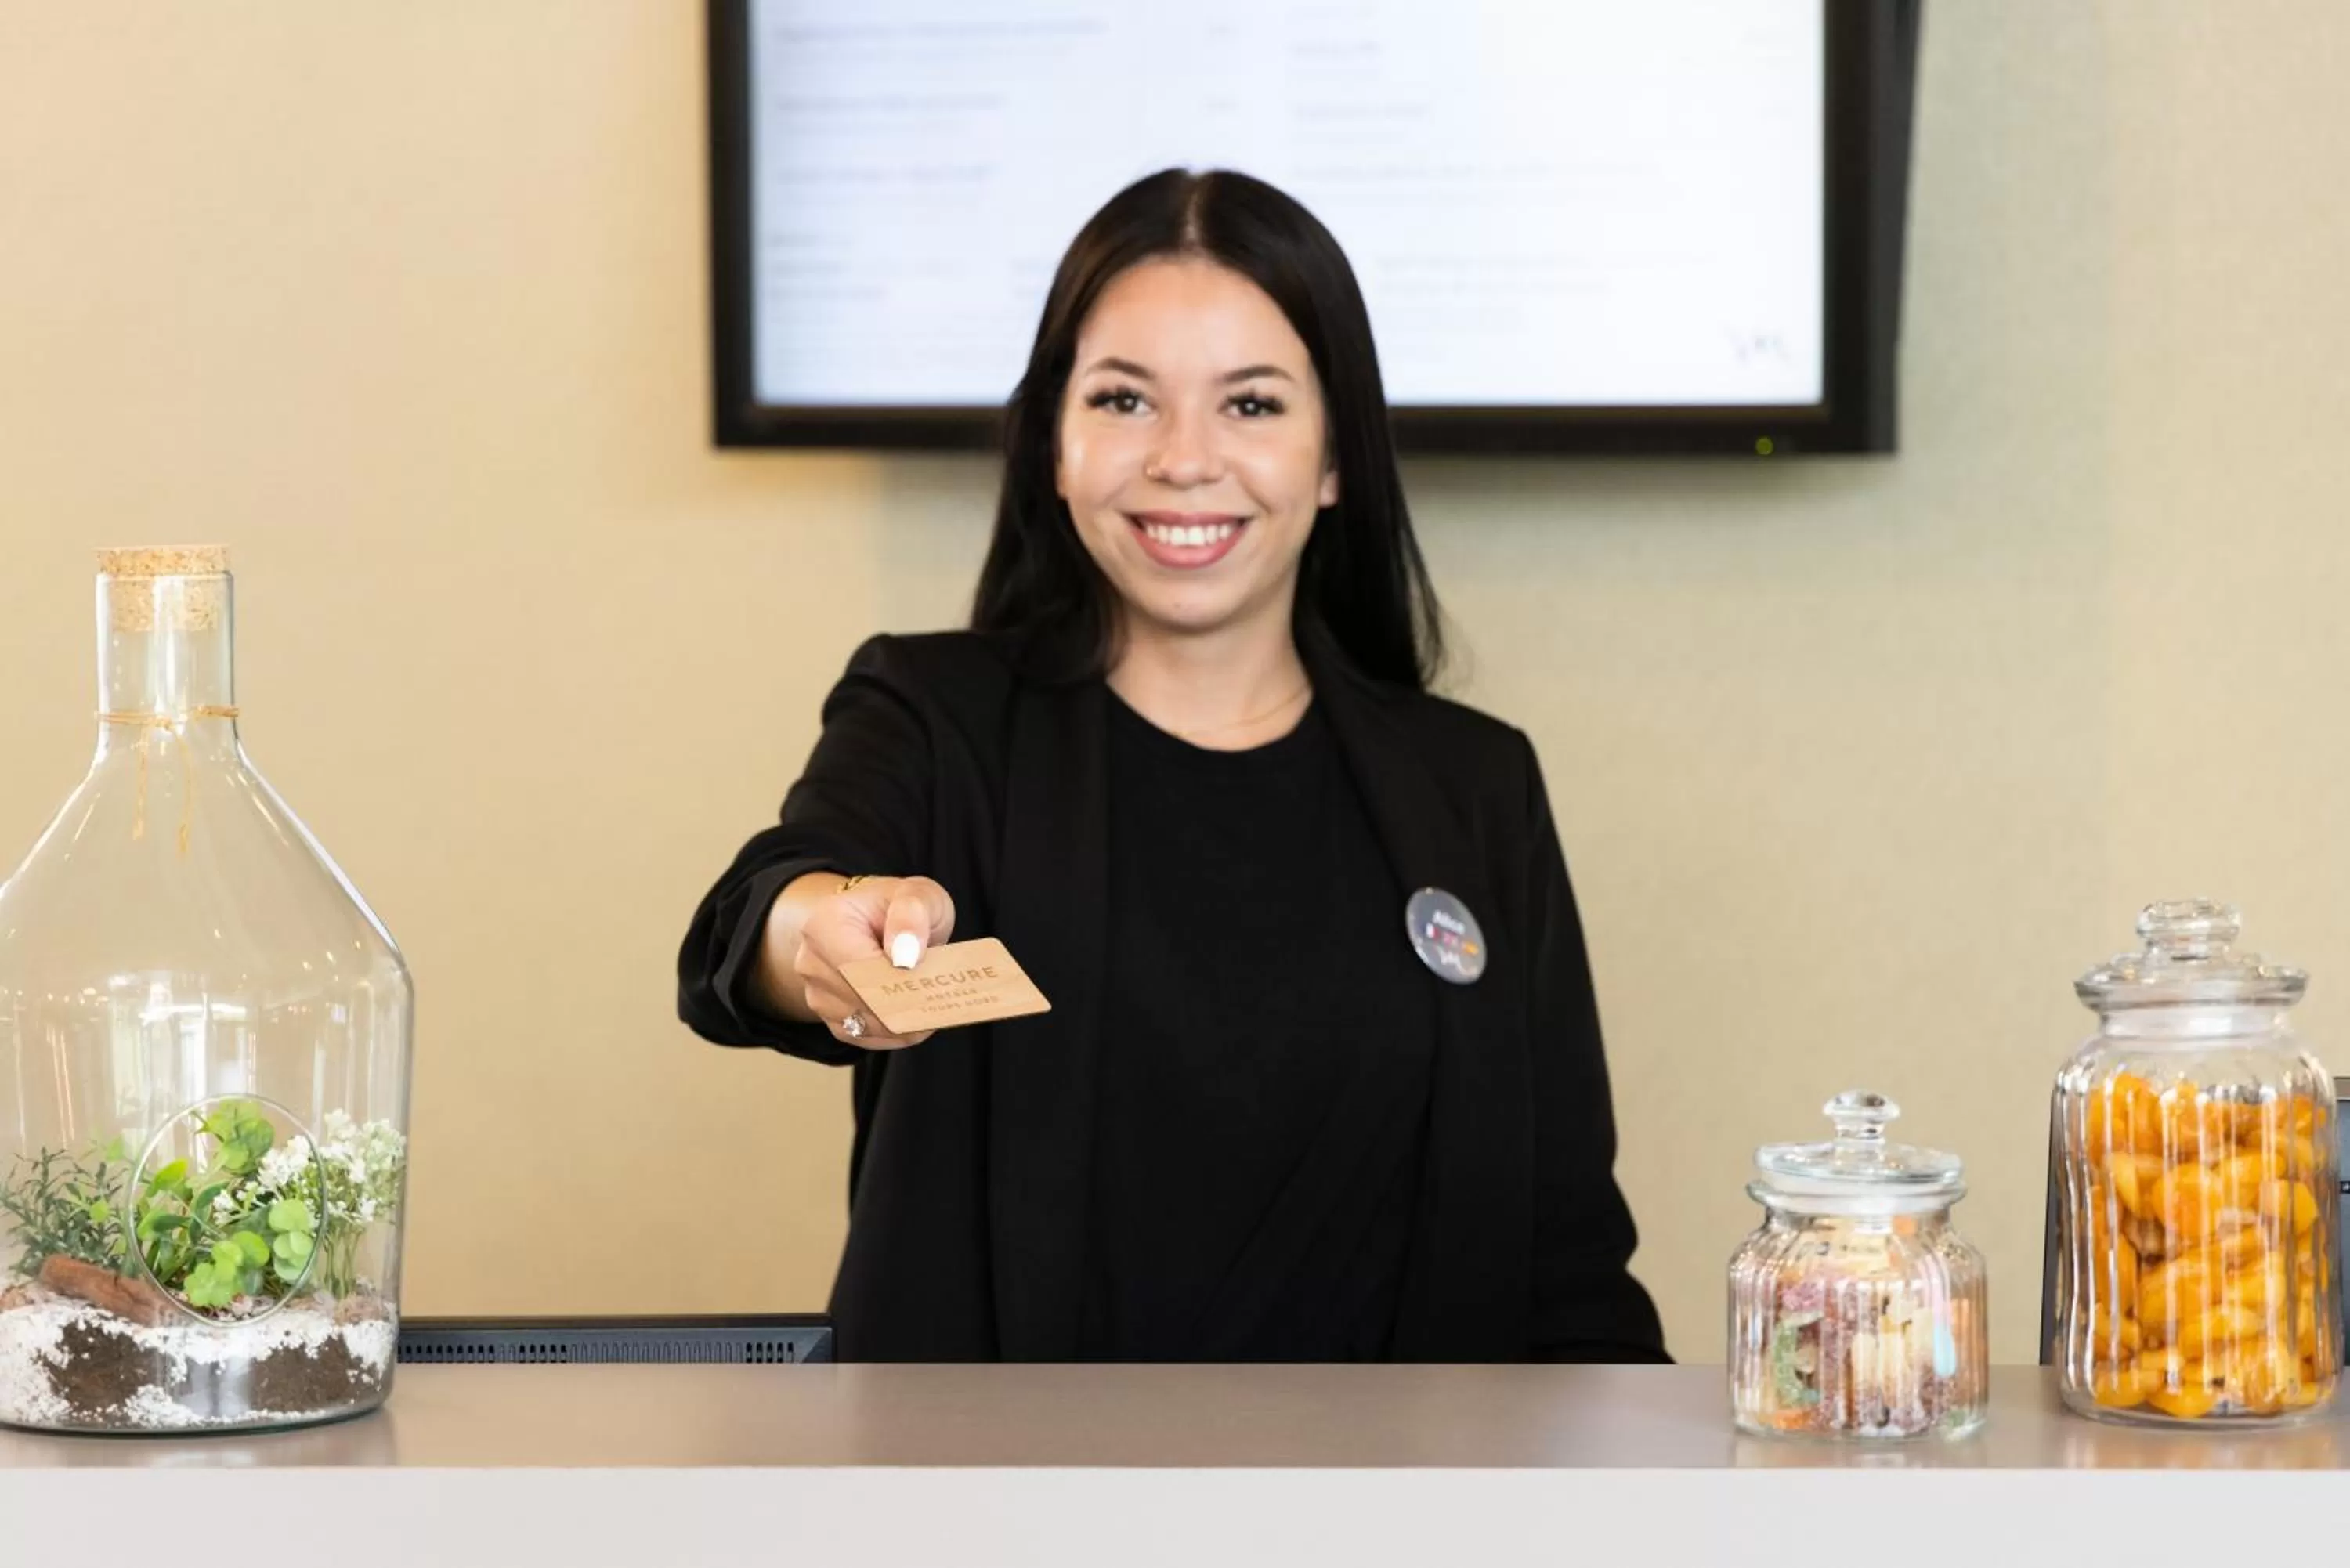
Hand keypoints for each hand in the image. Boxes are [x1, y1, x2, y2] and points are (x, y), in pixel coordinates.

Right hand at [792, 875, 955, 1049]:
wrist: (873, 921)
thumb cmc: (897, 907)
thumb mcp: (918, 894)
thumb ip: (912, 914)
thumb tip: (905, 956)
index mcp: (823, 925)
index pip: (859, 968)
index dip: (898, 979)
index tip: (931, 981)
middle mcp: (810, 963)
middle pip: (863, 1000)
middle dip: (906, 1004)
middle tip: (942, 999)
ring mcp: (816, 994)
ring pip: (866, 1024)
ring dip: (904, 1021)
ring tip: (932, 1002)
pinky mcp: (829, 1018)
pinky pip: (864, 1036)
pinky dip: (894, 1032)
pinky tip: (915, 1017)